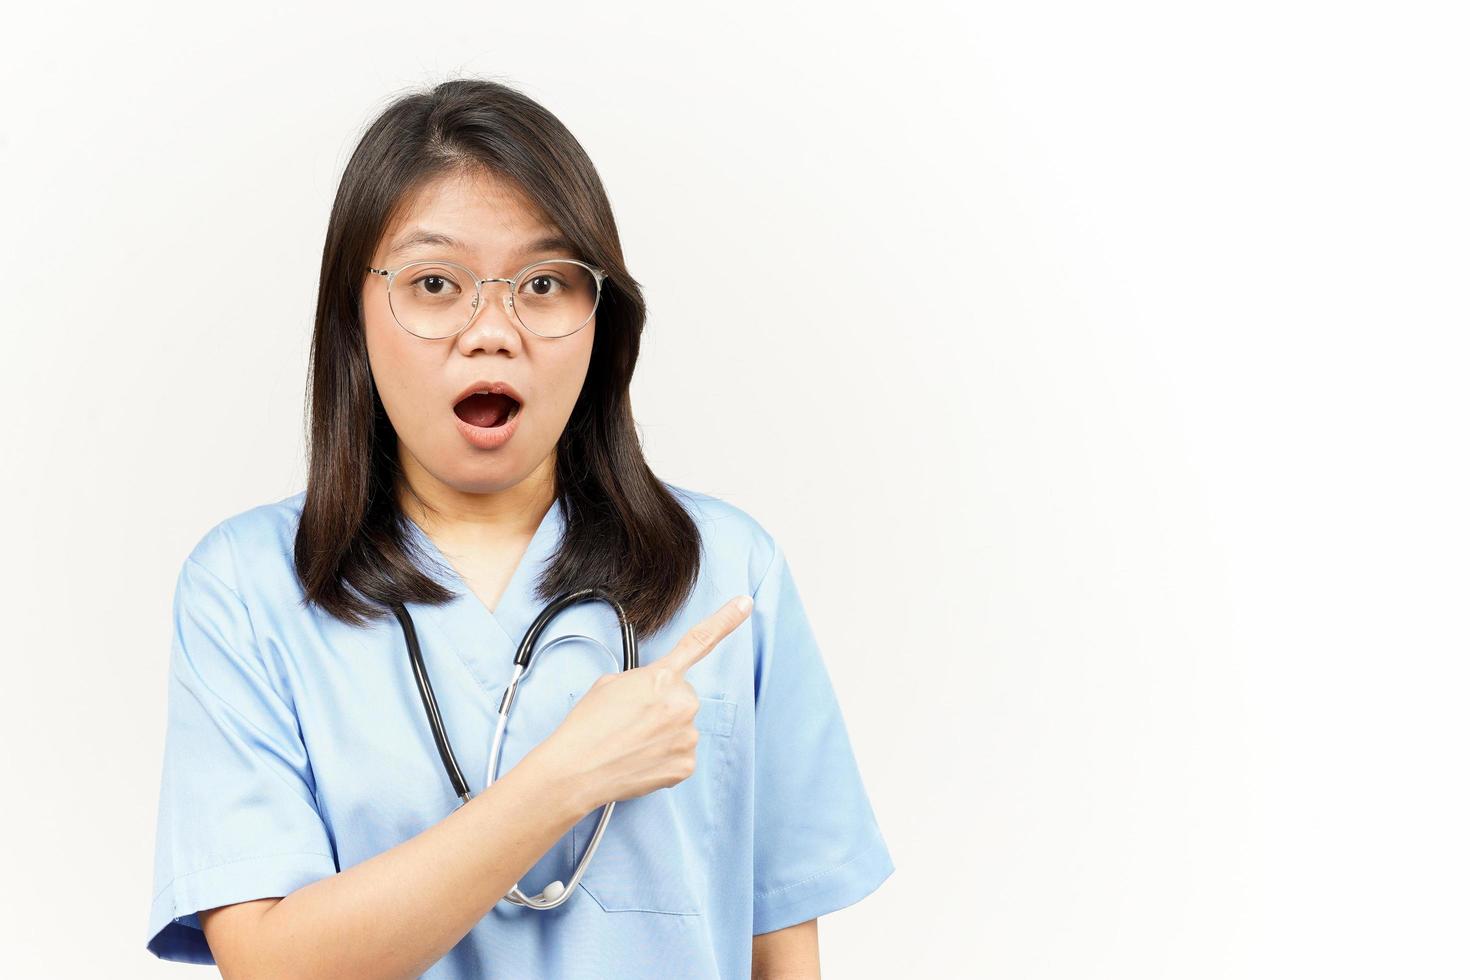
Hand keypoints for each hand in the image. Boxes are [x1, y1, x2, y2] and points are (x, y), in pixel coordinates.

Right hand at [537, 595, 752, 812]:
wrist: (576, 770)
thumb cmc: (587, 726)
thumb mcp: (611, 684)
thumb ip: (645, 680)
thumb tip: (655, 693)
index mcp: (662, 677)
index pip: (700, 641)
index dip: (726, 619)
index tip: (745, 603)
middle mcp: (682, 704)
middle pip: (684, 697)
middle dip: (665, 705)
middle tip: (633, 720)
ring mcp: (687, 736)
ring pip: (683, 727)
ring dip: (664, 732)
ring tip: (632, 742)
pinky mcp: (686, 765)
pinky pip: (681, 754)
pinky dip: (665, 757)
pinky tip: (641, 759)